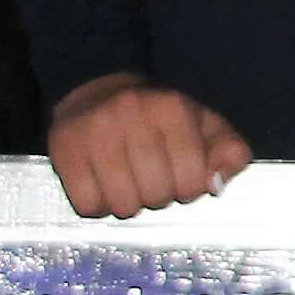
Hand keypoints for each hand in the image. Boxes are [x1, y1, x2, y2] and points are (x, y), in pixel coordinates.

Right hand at [43, 76, 249, 217]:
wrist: (97, 89)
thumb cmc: (158, 118)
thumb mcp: (204, 125)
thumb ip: (229, 152)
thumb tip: (216, 184)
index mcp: (173, 109)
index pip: (191, 180)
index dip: (188, 188)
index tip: (179, 176)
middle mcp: (133, 115)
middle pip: (156, 195)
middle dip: (158, 196)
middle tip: (150, 179)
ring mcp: (95, 133)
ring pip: (122, 205)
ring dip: (128, 203)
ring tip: (127, 182)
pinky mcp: (65, 150)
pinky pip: (88, 205)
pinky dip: (97, 205)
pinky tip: (101, 184)